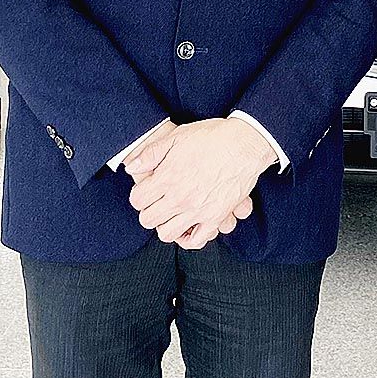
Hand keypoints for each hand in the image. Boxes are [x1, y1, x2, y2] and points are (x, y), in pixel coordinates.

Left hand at [125, 118, 277, 248]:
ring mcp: (197, 210)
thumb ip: (151, 153)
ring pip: (167, 234)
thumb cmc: (213, 137)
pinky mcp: (215, 217)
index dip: (140, 194)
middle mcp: (180, 198)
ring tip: (172, 212)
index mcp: (168, 178)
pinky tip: (189, 225)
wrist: (245, 143)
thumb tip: (131, 167)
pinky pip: (195, 240)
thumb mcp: (178, 136)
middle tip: (158, 201)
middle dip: (150, 210)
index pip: (138, 200)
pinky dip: (188, 237)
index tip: (147, 189)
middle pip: (148, 219)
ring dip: (166, 224)